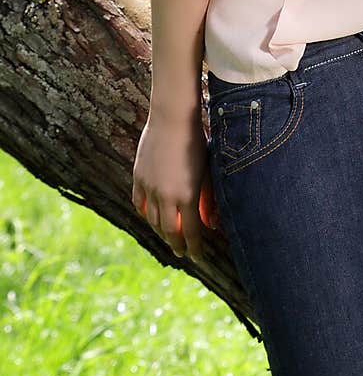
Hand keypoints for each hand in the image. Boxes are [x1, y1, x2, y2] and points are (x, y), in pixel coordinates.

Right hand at [131, 109, 218, 263]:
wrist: (173, 118)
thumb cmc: (197, 142)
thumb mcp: (207, 172)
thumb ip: (208, 199)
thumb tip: (211, 223)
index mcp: (187, 195)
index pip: (192, 231)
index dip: (195, 247)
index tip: (198, 258)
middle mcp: (166, 195)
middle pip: (169, 230)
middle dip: (177, 244)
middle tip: (182, 252)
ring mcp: (149, 187)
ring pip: (152, 219)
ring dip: (161, 231)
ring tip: (168, 237)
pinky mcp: (138, 177)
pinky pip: (139, 203)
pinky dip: (146, 213)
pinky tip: (151, 217)